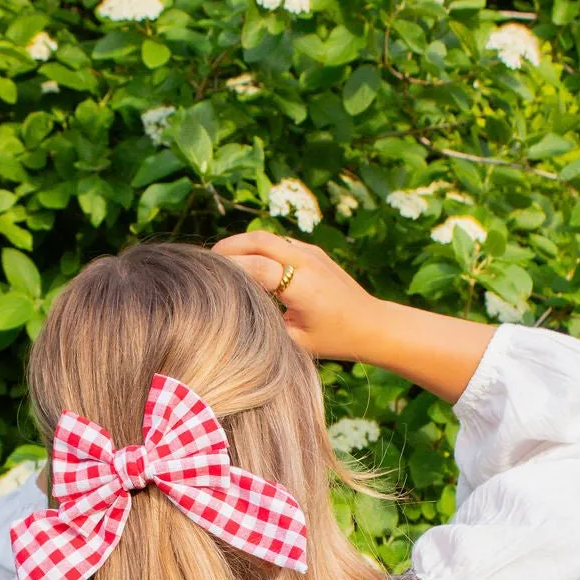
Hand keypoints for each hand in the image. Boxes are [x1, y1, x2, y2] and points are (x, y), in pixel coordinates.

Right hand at [211, 232, 376, 361]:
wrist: (372, 324)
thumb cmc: (335, 339)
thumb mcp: (296, 342)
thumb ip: (266, 324)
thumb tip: (234, 315)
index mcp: (303, 287)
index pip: (256, 266)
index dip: (228, 269)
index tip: (207, 277)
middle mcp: (307, 262)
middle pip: (258, 240)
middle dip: (228, 247)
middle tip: (207, 262)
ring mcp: (311, 252)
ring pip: (267, 236)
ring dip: (242, 243)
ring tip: (221, 261)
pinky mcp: (314, 251)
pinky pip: (279, 241)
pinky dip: (258, 247)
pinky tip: (245, 262)